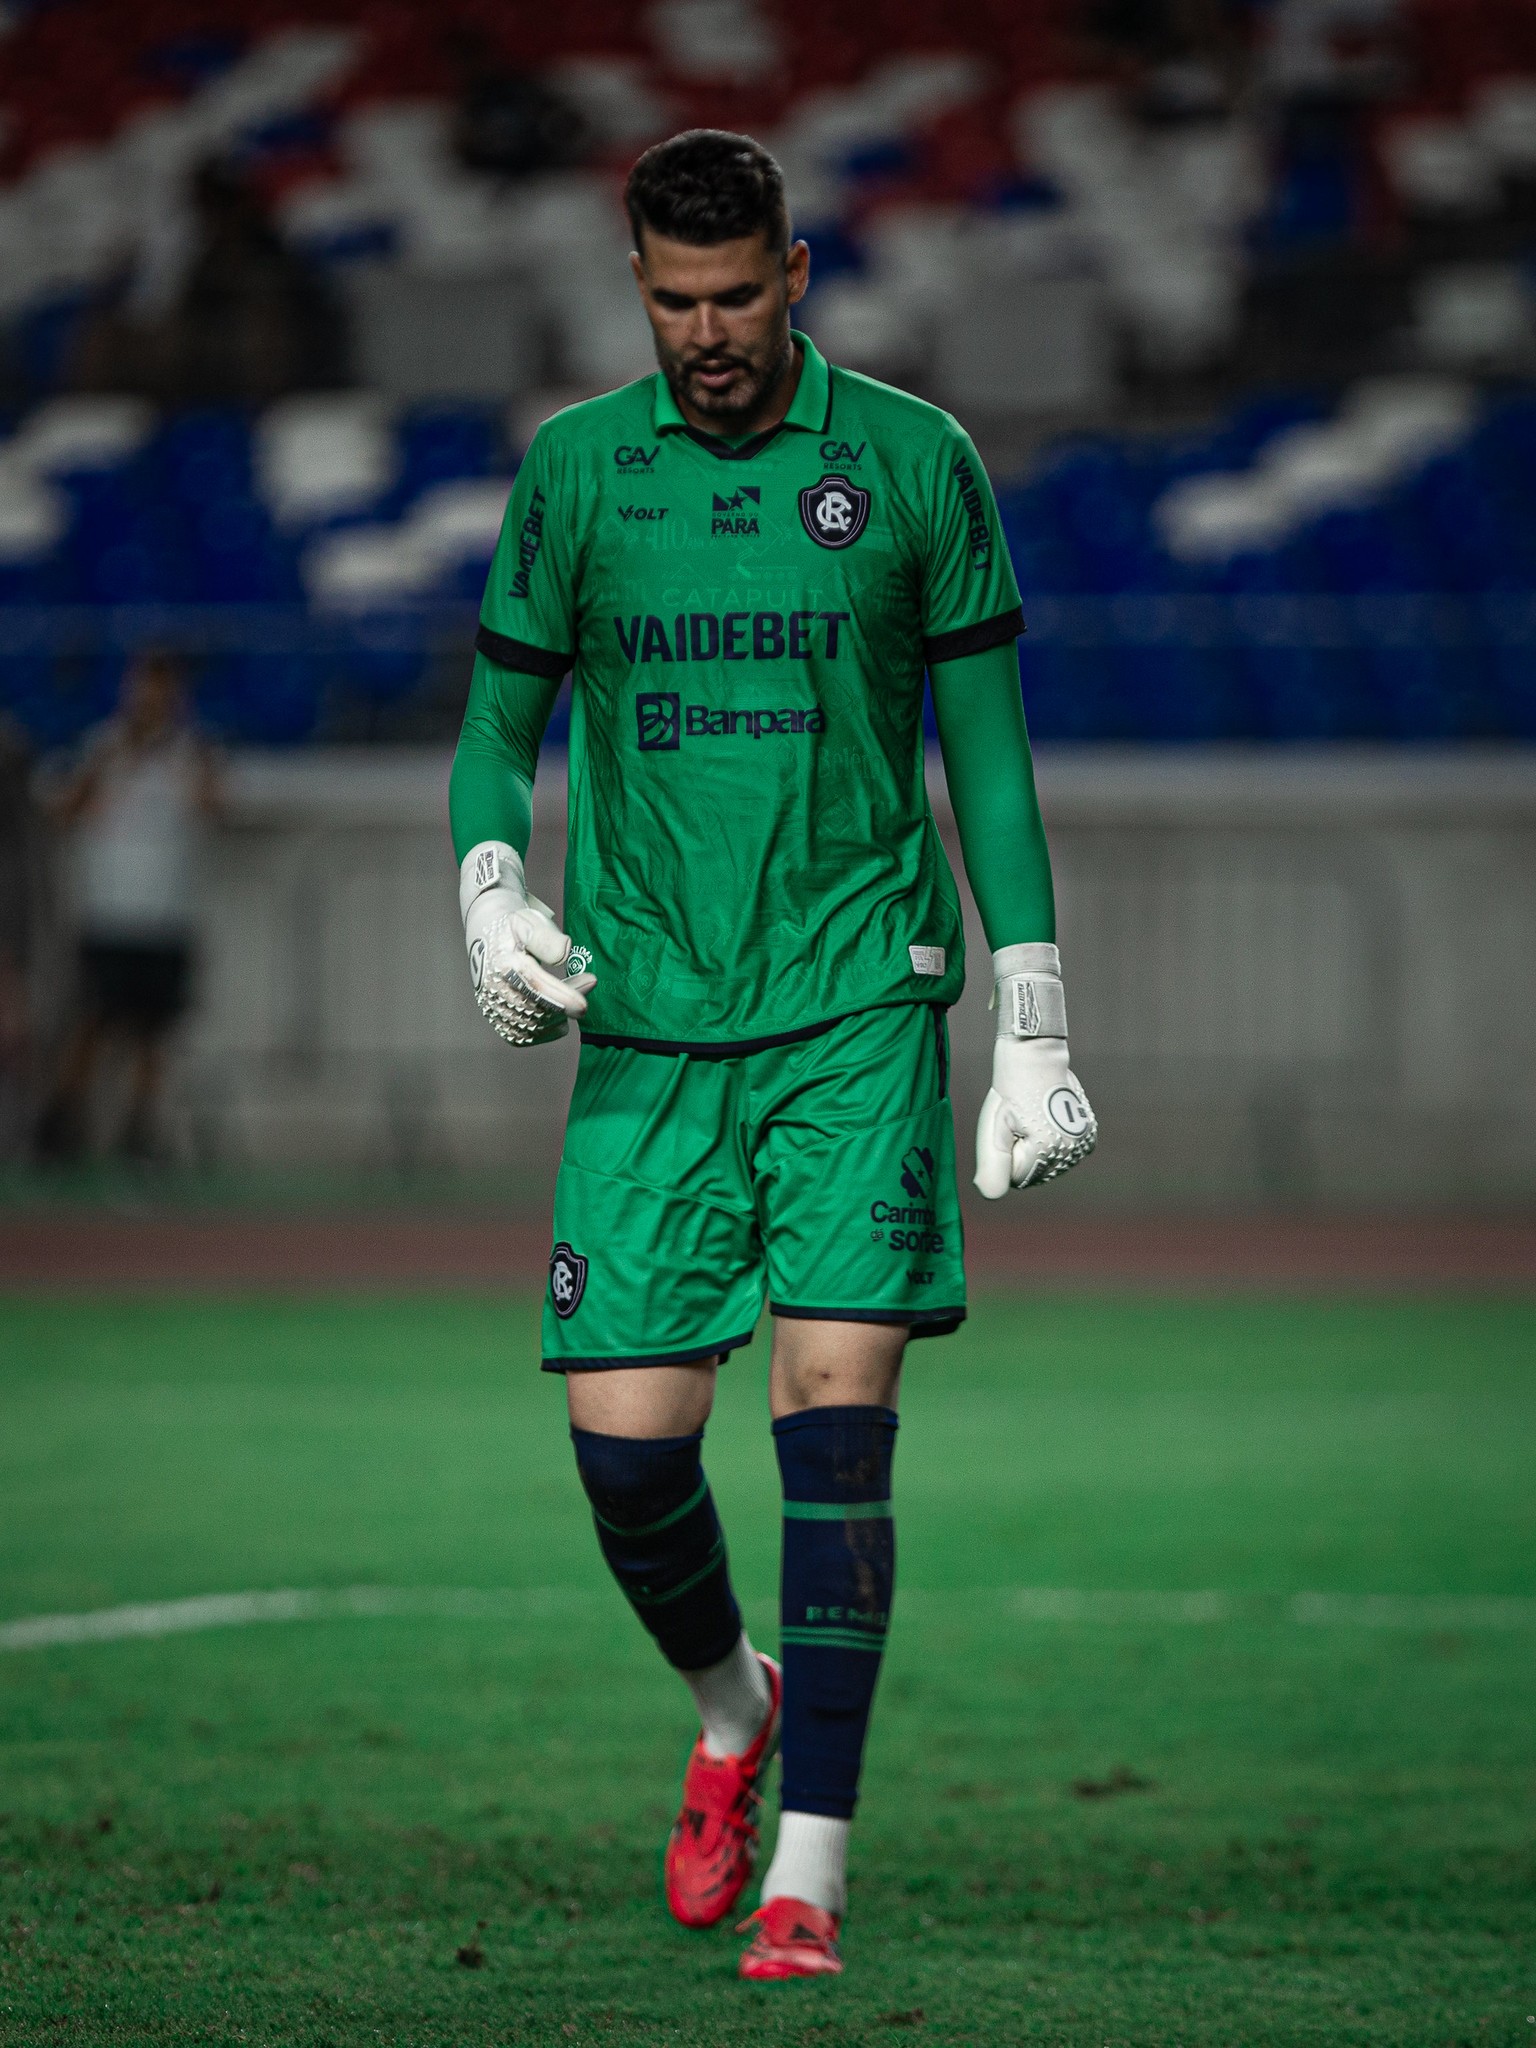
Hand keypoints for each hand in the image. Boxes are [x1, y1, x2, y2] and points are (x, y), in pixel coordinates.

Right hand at [459, 841, 595, 1047]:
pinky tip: (557, 1015)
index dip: (562, 1000)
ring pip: (533, 1027)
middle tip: (588, 982)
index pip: (536, 988)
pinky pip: (522, 1036)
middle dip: (567, 1004)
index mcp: (503, 964)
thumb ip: (546, 937)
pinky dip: (543, 1030)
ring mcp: (493, 1006)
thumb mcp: (529, 920)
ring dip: (559, 1016)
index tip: (583, 1006)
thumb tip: (564, 953)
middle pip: (538, 1011)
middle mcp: (494, 990)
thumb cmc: (513, 924)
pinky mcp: (496, 1017)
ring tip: (576, 994)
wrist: (486, 930)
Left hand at [974, 944, 1096, 1196]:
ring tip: (1032, 1117)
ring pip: (1048, 1166)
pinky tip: (1046, 1120)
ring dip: (1036, 1149)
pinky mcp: (1088, 1137)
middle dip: (1020, 1154)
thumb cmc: (1011, 1089)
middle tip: (1018, 1120)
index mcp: (1048, 1152)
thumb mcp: (994, 1126)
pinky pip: (1062, 1154)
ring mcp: (1083, 1145)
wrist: (1037, 1056)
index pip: (1015, 1177)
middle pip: (1033, 1174)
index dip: (1005, 1153)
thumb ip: (992, 1163)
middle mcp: (1071, 1153)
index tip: (1008, 1126)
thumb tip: (990, 1195)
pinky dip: (1051, 1144)